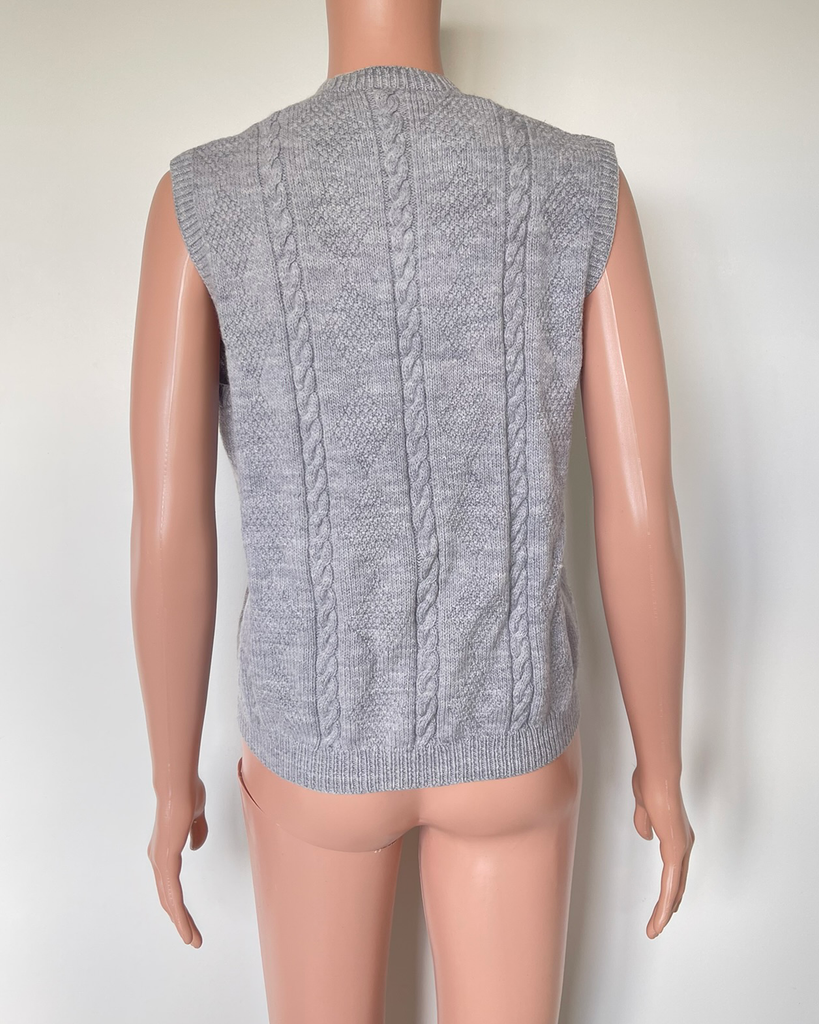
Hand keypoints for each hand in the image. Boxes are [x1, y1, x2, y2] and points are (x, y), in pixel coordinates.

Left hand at [146, 775, 208, 945]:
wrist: (179, 785)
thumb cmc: (188, 794)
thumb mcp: (196, 817)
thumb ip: (196, 833)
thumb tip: (195, 848)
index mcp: (164, 849)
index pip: (171, 884)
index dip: (179, 902)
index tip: (189, 916)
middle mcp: (158, 858)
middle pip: (168, 897)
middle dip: (180, 920)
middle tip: (192, 939)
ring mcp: (160, 860)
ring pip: (169, 900)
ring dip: (181, 921)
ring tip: (192, 940)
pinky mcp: (165, 860)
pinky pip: (172, 892)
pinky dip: (178, 911)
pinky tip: (183, 925)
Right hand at [632, 766, 693, 937]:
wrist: (657, 775)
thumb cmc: (651, 782)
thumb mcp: (644, 807)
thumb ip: (645, 822)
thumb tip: (646, 836)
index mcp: (677, 834)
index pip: (675, 869)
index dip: (671, 888)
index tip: (666, 903)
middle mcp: (683, 843)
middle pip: (677, 884)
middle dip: (668, 906)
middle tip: (659, 924)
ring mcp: (681, 848)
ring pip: (674, 889)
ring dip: (664, 912)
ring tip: (654, 929)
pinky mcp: (675, 850)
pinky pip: (670, 884)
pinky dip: (664, 903)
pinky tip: (660, 918)